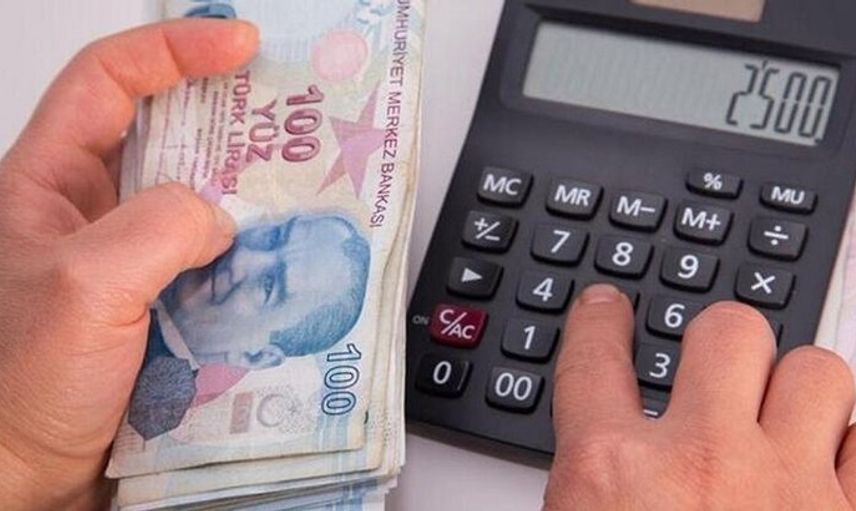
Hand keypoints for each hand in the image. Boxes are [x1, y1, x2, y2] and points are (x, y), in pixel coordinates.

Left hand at [0, 20, 257, 509]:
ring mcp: (129, 262)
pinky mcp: (161, 307)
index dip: (175, 50)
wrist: (22, 478)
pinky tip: (276, 269)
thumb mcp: (83, 288)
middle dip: (229, 119)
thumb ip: (157, 231)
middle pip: (167, 134)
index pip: (110, 81)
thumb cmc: (13, 388)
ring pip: (198, 203)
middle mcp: (91, 215)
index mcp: (47, 184)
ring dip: (246, 198)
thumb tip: (218, 216)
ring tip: (297, 191)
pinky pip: (214, 265)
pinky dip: (249, 261)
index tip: (238, 44)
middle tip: (289, 115)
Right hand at [545, 285, 855, 509]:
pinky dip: (848, 444)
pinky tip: (823, 464)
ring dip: (797, 389)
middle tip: (715, 368)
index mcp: (613, 474)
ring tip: (779, 417)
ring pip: (817, 373)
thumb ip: (588, 479)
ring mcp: (792, 490)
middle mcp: (706, 466)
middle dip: (721, 341)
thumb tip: (595, 464)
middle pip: (728, 331)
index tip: (605, 310)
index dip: (599, 322)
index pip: (595, 359)